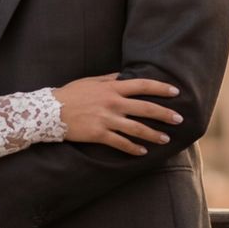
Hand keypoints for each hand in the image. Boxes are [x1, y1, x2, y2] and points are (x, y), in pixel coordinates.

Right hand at [55, 74, 182, 154]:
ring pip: (137, 129)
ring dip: (153, 135)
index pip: (142, 85)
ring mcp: (106, 120)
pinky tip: (142, 152)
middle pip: (145, 108)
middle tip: (179, 119)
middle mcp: (112, 103)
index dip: (161, 88)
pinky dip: (133, 149)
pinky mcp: (99, 135)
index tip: (175, 92)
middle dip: (165, 114)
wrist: (49, 111)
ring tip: (166, 139)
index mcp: (112, 88)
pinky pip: (120, 143)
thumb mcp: (90, 81)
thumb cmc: (70, 94)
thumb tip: (125, 75)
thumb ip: (110, 79)